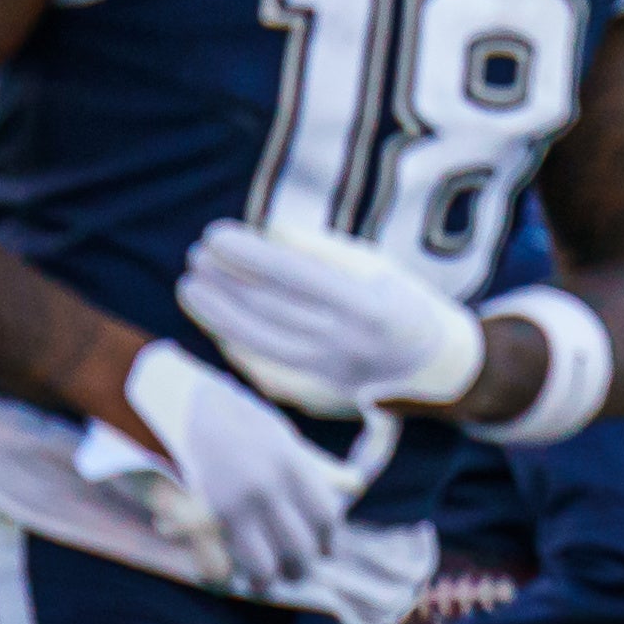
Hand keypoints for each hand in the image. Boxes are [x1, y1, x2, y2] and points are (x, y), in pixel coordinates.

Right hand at [87, 341, 365, 589]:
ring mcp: (231, 503)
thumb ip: (312, 462)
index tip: (322, 551)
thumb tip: (356, 484)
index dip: (327, 541)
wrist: (159, 398)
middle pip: (300, 547)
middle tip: (291, 574)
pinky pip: (217, 567)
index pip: (326, 516)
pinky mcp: (193, 518)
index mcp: (289, 461)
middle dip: (298, 568)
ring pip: (263, 566)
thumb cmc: (220, 413)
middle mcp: (266, 485)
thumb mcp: (274, 430)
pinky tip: (221, 577)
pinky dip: (221, 578)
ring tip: (258, 582)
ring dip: (263, 581)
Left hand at [179, 218, 484, 419]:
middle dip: (225, 280)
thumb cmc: (404, 303)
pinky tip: (215, 319)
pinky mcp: (312, 391)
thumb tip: (266, 232)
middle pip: (268, 308)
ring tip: (191, 286)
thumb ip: (321, 251)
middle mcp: (344, 341)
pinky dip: (233, 340)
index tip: (216, 234)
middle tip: (196, 255)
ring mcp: (326, 371)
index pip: (292, 275)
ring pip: (256, 341)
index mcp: (366, 304)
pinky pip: (261, 364)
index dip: (248, 254)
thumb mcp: (378, 267)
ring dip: (217, 312)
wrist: (432, 367)